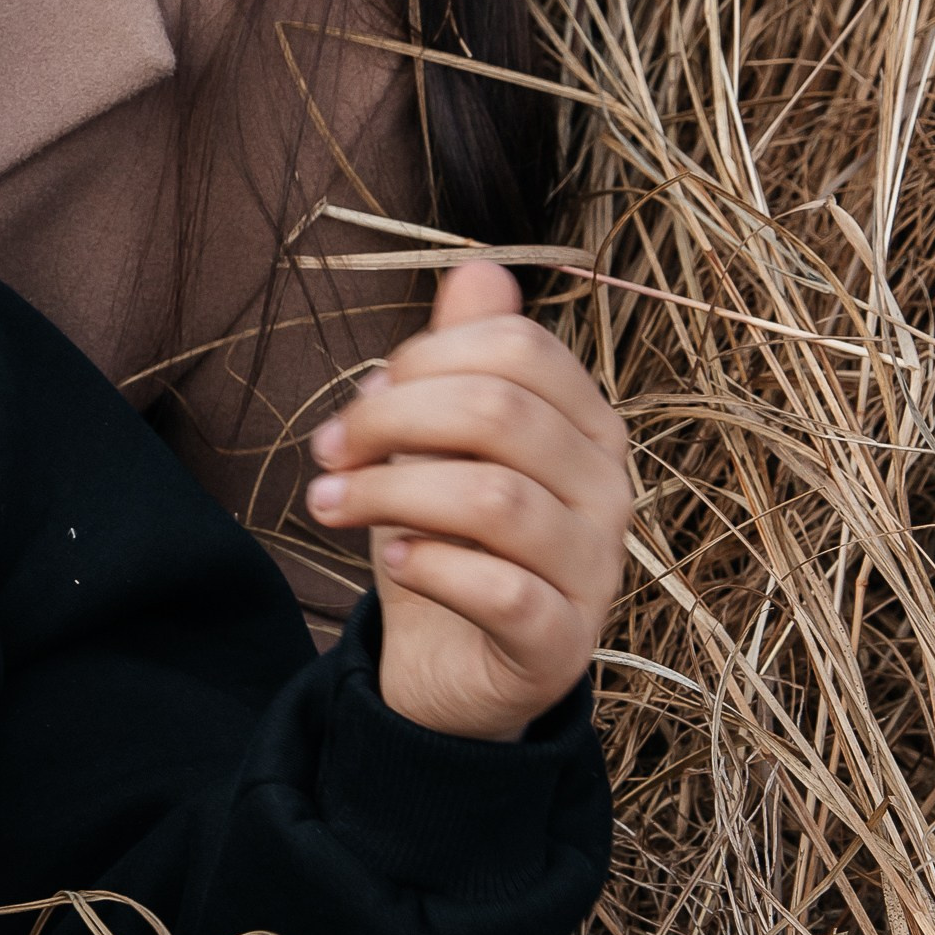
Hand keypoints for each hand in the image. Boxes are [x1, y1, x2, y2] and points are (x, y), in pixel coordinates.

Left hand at [304, 261, 630, 743]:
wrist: (453, 666)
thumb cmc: (447, 540)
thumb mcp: (439, 443)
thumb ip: (459, 362)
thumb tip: (480, 268)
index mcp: (586, 425)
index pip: (520, 347)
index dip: (423, 358)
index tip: (359, 399)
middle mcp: (607, 489)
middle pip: (499, 411)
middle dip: (389, 419)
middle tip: (327, 452)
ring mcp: (595, 569)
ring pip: (495, 498)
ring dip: (387, 493)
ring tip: (328, 505)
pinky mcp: (561, 643)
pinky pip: (504, 591)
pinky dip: (432, 567)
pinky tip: (393, 560)